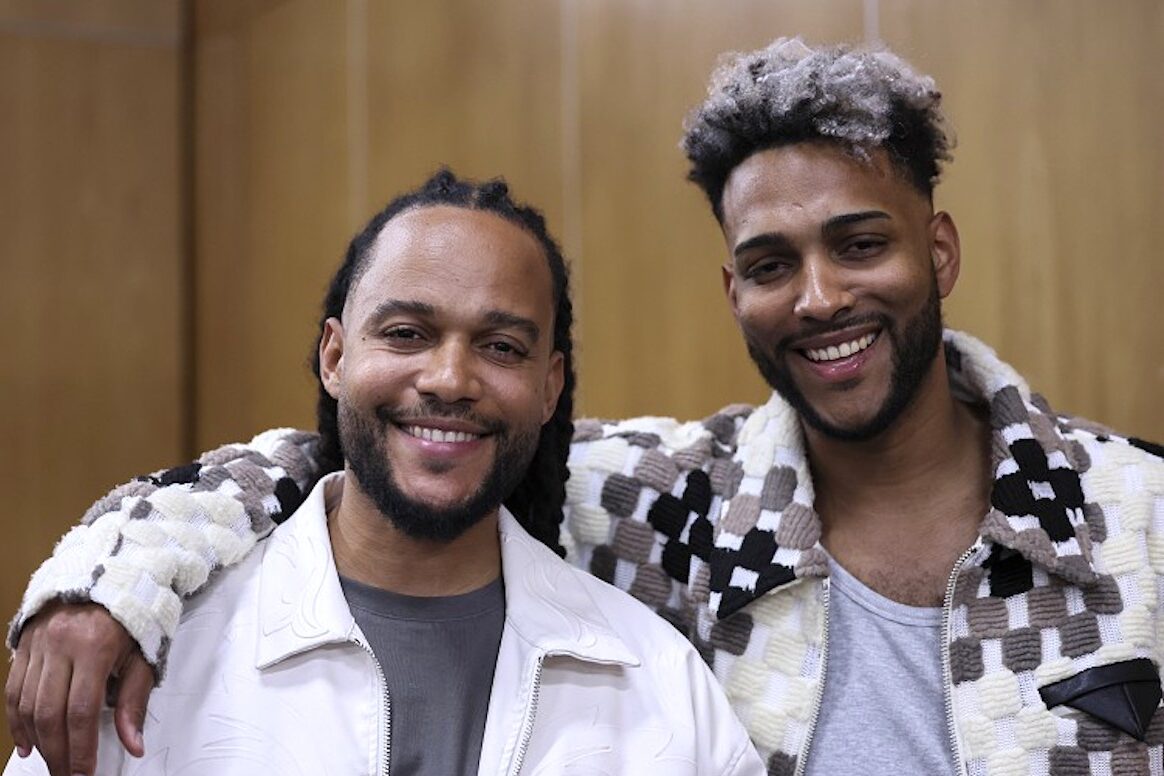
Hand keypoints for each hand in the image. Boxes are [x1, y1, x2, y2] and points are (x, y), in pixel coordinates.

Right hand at [5, 601, 153, 775]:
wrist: (113, 572)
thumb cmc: (134, 615)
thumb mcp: (143, 654)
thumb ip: (135, 702)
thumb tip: (134, 744)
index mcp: (94, 645)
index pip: (82, 711)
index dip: (81, 748)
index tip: (85, 775)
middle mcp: (60, 643)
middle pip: (50, 712)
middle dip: (59, 752)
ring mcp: (38, 642)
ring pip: (27, 704)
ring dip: (38, 741)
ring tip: (53, 763)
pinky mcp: (25, 642)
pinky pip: (13, 689)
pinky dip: (17, 720)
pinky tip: (28, 744)